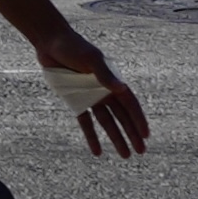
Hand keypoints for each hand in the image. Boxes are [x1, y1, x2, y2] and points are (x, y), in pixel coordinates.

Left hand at [32, 29, 150, 157]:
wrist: (51, 43)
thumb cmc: (73, 47)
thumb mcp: (90, 59)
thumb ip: (105, 74)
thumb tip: (122, 89)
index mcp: (112, 81)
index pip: (130, 105)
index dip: (138, 120)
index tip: (146, 136)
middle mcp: (104, 91)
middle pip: (122, 117)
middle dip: (132, 134)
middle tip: (141, 152)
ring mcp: (90, 97)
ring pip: (107, 123)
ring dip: (116, 138)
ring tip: (125, 155)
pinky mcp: (75, 101)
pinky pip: (86, 122)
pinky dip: (92, 136)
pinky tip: (97, 151)